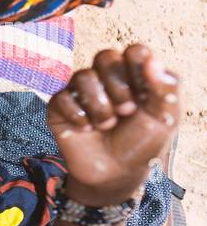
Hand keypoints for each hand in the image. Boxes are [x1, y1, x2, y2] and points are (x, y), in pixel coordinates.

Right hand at [46, 45, 180, 206]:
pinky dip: (76, 116)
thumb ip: (166, 88)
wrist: (113, 174)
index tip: (143, 96)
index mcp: (135, 76)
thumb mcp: (164, 119)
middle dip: (117, 86)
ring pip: (82, 76)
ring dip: (98, 105)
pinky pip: (61, 97)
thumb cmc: (141, 145)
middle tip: (126, 111)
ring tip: (106, 125)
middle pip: (105, 57)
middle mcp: (107, 79)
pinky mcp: (59, 106)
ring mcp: (81, 91)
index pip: (134, 51)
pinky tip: (85, 129)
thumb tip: (152, 60)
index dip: (138, 70)